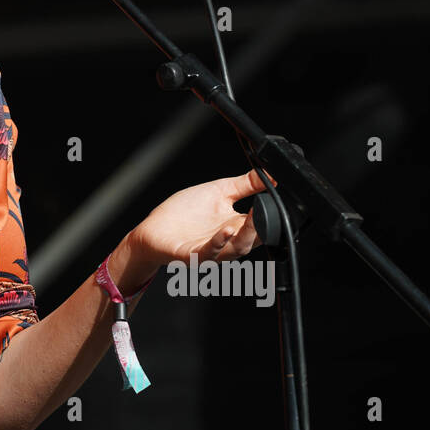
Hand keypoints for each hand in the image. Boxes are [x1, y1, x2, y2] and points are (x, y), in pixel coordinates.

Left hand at [128, 168, 277, 271]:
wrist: (154, 229)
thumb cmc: (185, 212)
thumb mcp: (219, 191)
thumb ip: (245, 184)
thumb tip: (271, 173)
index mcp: (235, 227)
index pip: (260, 225)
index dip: (269, 214)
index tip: (274, 198)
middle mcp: (226, 242)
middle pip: (250, 239)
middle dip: (260, 227)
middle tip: (265, 210)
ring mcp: (210, 251)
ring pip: (234, 250)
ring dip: (243, 236)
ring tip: (250, 220)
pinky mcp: (191, 256)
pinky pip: (207, 254)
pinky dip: (218, 243)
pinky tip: (225, 231)